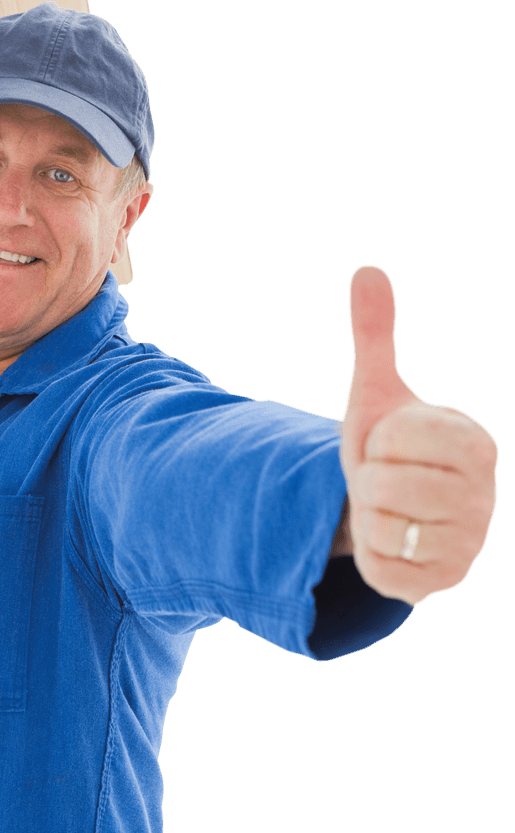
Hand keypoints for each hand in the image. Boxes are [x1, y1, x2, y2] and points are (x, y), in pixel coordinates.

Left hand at [339, 265, 497, 605]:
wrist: (385, 504)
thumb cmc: (388, 444)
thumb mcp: (376, 389)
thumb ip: (375, 334)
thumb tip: (366, 269)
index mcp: (476, 442)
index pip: (399, 436)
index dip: (379, 438)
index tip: (394, 443)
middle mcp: (486, 496)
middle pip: (386, 485)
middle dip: (368, 478)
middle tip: (385, 478)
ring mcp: (470, 545)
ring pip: (381, 527)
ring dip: (366, 515)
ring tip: (386, 508)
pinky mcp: (442, 584)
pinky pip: (380, 567)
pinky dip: (368, 551)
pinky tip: (388, 541)